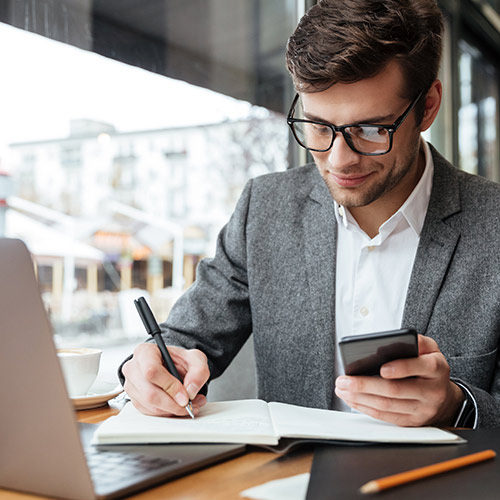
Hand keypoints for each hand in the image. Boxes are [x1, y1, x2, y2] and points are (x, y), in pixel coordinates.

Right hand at [122, 343, 209, 416]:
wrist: (172, 366)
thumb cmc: (179, 360)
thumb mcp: (195, 359)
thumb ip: (199, 371)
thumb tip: (191, 390)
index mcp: (145, 352)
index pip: (151, 371)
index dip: (170, 386)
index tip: (185, 395)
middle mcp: (133, 368)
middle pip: (149, 393)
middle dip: (173, 403)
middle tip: (190, 405)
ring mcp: (131, 385)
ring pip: (150, 405)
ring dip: (172, 410)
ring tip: (190, 405)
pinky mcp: (135, 399)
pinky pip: (149, 412)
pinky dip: (166, 413)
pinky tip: (178, 407)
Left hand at [335, 335, 464, 426]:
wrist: (444, 396)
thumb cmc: (429, 366)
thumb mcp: (430, 348)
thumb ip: (416, 341)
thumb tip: (394, 340)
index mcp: (436, 368)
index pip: (421, 367)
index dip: (401, 368)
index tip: (381, 368)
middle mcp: (432, 391)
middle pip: (396, 390)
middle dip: (366, 385)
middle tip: (344, 380)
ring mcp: (422, 409)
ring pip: (387, 406)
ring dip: (360, 398)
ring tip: (342, 389)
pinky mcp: (412, 422)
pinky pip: (386, 417)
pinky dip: (366, 408)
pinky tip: (352, 400)